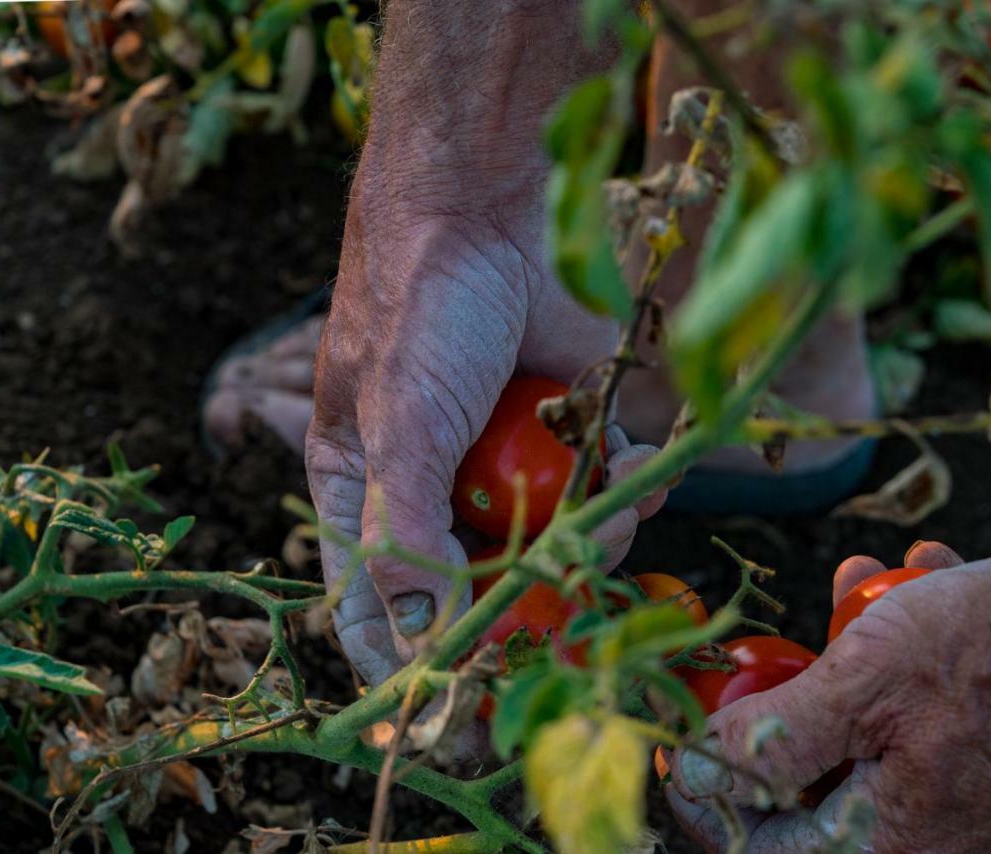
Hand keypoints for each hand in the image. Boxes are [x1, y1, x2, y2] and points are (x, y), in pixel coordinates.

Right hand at [307, 175, 664, 685]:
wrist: (495, 204)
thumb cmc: (422, 309)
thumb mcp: (400, 426)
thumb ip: (405, 534)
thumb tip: (418, 643)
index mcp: (362, 491)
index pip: (374, 608)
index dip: (409, 667)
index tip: (455, 719)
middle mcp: (436, 486)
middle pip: (480, 590)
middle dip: (532, 606)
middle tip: (574, 630)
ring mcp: (507, 460)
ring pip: (554, 546)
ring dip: (589, 536)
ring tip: (605, 495)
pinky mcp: (567, 430)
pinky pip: (601, 493)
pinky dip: (621, 486)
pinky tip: (627, 458)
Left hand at [667, 540, 990, 851]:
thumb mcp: (863, 678)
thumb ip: (772, 736)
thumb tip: (699, 764)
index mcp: (884, 847)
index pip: (759, 848)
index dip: (710, 789)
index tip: (687, 730)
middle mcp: (924, 844)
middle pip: (812, 784)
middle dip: (792, 700)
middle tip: (783, 646)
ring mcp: (959, 806)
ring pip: (867, 736)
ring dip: (851, 661)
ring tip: (866, 586)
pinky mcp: (985, 765)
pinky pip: (919, 721)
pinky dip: (905, 663)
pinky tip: (920, 584)